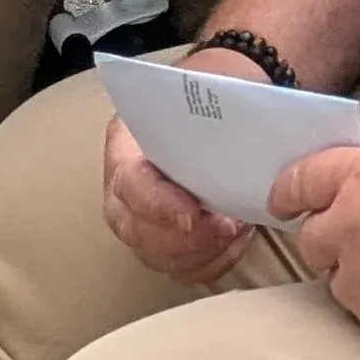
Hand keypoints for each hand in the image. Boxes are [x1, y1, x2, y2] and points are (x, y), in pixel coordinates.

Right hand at [101, 49, 270, 285]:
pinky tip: (236, 239)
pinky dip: (213, 262)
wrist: (209, 112)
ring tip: (237, 227)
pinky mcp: (163, 247)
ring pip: (162, 259)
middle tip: (229, 224)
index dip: (159, 205)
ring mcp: (139, 224)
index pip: (130, 185)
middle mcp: (121, 192)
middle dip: (188, 238)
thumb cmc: (204, 98)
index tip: (193, 213)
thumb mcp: (199, 87)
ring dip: (204, 251)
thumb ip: (202, 113)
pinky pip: (184, 271)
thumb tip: (232, 132)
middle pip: (140, 233)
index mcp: (124, 147)